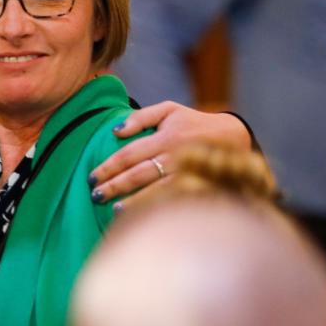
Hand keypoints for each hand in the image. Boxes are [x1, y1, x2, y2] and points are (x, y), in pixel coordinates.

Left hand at [88, 103, 250, 207]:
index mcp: (165, 136)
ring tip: (114, 209)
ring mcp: (188, 172)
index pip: (129, 154)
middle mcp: (175, 155)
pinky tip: (143, 215)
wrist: (233, 136)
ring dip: (134, 201)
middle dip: (115, 186)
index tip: (92, 177)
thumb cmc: (193, 122)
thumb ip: (140, 117)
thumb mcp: (168, 109)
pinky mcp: (199, 185)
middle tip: (96, 195)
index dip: (108, 167)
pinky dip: (157, 207)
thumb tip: (114, 132)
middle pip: (139, 174)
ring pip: (156, 190)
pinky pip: (174, 199)